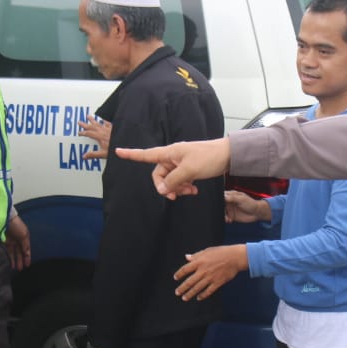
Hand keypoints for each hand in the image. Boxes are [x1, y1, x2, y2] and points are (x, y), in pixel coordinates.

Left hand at [5, 215, 30, 270]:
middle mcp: (18, 240)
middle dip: (20, 261)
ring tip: (15, 269)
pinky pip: (7, 251)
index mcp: (24, 238)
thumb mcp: (24, 235)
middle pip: (20, 253)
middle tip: (20, 269)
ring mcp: (11, 241)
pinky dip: (9, 257)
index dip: (27, 258)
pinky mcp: (4, 242)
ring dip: (14, 260)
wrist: (5, 219)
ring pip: (14, 253)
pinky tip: (9, 263)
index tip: (27, 266)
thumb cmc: (17, 226)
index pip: (26, 250)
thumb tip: (27, 254)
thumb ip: (25, 245)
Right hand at [79, 115, 111, 160]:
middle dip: (85, 124)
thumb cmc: (115, 150)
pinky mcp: (114, 129)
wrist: (125, 145)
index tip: (79, 132)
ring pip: (99, 123)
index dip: (83, 133)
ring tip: (88, 116)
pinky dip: (104, 120)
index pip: (89, 134)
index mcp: (100, 137)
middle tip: (80, 122)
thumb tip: (84, 156)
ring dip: (93, 120)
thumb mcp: (103, 154)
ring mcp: (109, 129)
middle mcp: (104, 131)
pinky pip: (108, 123)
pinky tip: (103, 119)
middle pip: (92, 127)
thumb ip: (93, 154)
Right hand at [115, 138, 230, 199]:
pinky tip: (194, 190)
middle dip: (166, 186)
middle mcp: (172, 157)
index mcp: (169, 152)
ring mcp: (181, 163)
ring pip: (171, 180)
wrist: (228, 155)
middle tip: (176, 196)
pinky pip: (180, 180)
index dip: (131, 154)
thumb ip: (173, 181)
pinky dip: (185, 187)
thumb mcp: (189, 171)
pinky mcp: (189, 169)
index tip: (118, 151)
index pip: (146, 154)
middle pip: (159, 175)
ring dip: (178, 188)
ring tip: (190, 192)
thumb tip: (162, 190)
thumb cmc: (209, 157)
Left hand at [174, 245, 245, 299]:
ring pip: (197, 288)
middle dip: (182, 288)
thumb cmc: (222, 252)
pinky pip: (208, 291)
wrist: (235, 257)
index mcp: (199, 261)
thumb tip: (186, 257)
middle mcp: (203, 270)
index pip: (185, 269)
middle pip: (189, 281)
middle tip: (177, 293)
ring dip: (190, 294)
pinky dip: (203, 295)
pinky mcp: (218, 282)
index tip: (176, 278)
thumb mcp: (207, 251)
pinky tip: (199, 298)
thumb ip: (196, 255)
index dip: (179, 274)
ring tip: (184, 298)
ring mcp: (210, 277)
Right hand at [223, 190, 269, 223]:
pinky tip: (230, 220)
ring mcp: (230, 209)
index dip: (219, 199)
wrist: (257, 213)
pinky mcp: (231, 215)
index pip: (222, 196)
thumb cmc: (251, 203)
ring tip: (227, 218)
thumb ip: (232, 198)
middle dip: (220, 209)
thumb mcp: (241, 199)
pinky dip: (226, 219)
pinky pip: (225, 217)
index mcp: (231, 195)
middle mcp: (230, 202)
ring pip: (222, 212)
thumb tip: (223, 196)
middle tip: (223, 212)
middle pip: (220, 204)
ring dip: (223, 215)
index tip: (219, 204)